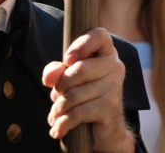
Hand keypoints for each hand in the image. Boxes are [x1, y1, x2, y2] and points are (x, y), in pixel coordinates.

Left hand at [42, 27, 134, 151]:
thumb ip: (56, 71)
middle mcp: (115, 66)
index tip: (68, 59)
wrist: (105, 129)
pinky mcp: (111, 107)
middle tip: (57, 96)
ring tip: (55, 115)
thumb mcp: (67, 80)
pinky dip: (64, 122)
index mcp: (106, 52)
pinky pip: (79, 112)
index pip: (99, 36)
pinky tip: (57, 129)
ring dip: (59, 108)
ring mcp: (115, 86)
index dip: (82, 44)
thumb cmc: (84, 96)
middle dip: (61, 86)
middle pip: (80, 69)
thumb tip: (49, 77)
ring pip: (75, 94)